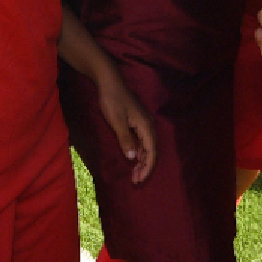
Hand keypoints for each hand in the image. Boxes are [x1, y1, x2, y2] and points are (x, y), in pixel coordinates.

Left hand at [95, 69, 157, 184]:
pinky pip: (141, 140)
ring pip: (146, 146)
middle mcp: (148, 125)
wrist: (109, 81)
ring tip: (134, 173)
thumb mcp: (117, 121)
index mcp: (146, 126)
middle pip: (151, 151)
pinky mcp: (137, 121)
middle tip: (135, 180)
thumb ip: (125, 140)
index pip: (151, 152)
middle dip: (144, 167)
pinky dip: (138, 151)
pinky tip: (132, 157)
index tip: (139, 180)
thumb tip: (132, 158)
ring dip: (141, 160)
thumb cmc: (112, 100)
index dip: (147, 167)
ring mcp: (143, 122)